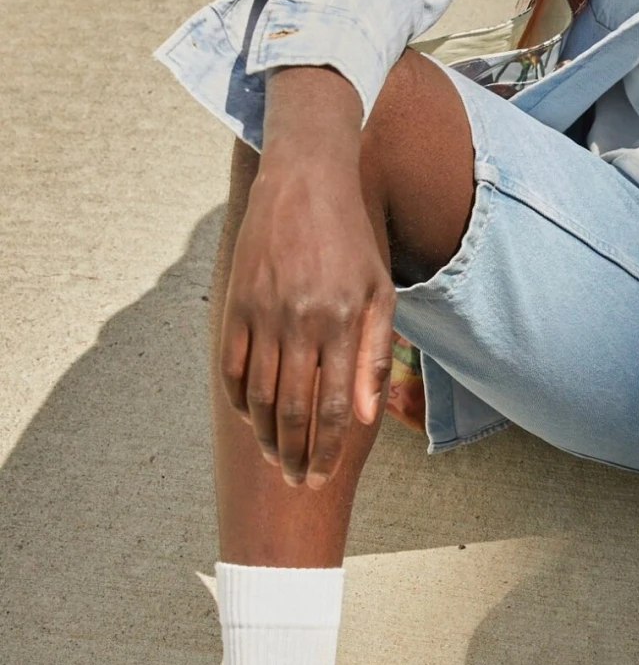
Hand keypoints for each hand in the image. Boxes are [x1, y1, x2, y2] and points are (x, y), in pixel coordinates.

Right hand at [220, 68, 394, 485]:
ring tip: (277, 460)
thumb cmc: (351, 241)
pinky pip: (230, 366)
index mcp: (343, 321)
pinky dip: (239, 400)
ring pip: (258, 394)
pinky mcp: (234, 302)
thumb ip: (375, 355)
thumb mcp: (381, 292)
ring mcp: (262, 312)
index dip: (329, 449)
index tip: (324, 478)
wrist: (304, 181)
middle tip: (298, 483)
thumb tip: (367, 417)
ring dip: (267, 436)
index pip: (335, 405)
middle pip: (293, 409)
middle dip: (296, 454)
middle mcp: (301, 320)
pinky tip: (252, 420)